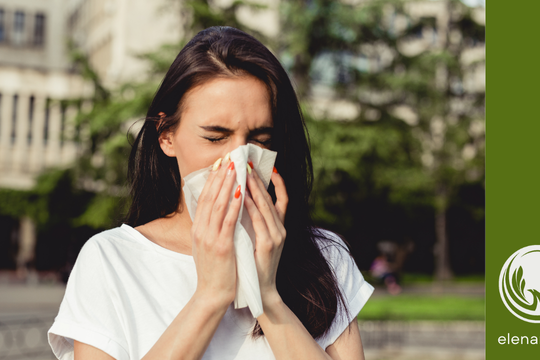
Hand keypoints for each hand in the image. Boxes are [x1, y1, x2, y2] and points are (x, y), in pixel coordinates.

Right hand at [190, 157, 241, 307]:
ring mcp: (210, 237)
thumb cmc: (213, 270)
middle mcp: (201, 230)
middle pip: (209, 196)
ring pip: (218, 204)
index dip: (212, 180)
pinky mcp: (221, 246)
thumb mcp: (205, 245)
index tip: (220, 164)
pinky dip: (234, 204)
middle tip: (229, 158)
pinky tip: (241, 192)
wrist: (211, 294)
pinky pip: (228, 220)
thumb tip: (215, 210)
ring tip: (235, 168)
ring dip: (227, 184)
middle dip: (220, 176)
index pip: (203, 198)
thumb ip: (209, 227)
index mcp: (197, 229)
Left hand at [244, 166, 287, 305]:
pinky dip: (251, 206)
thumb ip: (255, 222)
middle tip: (248, 163)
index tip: (267, 166)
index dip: (277, 182)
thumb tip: (244, 201)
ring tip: (245, 173)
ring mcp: (277, 236)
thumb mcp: (257, 238)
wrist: (260, 290)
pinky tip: (243, 196)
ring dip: (255, 188)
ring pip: (266, 206)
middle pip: (272, 198)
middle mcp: (281, 228)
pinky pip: (259, 220)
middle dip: (259, 179)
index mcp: (279, 227)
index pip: (281, 198)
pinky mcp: (269, 244)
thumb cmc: (255, 263)